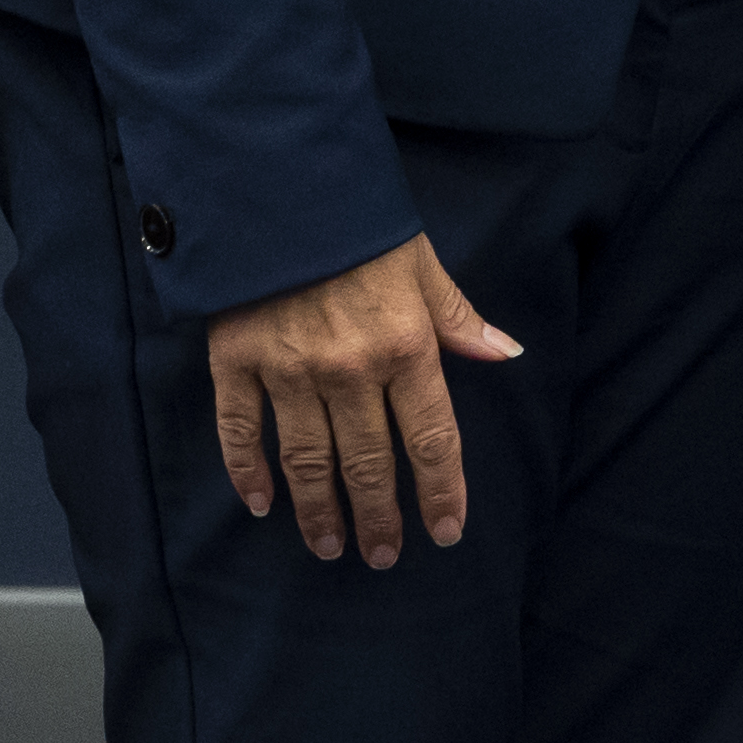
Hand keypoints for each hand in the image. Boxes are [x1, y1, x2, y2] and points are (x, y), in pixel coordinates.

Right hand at [205, 234, 521, 564]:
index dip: (441, 492)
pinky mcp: (235, 363)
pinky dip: (249, 473)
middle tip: (383, 557)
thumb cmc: (361, 225)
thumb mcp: (423, 265)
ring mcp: (287, 370)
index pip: (431, 438)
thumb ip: (459, 318)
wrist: (280, 185)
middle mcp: (349, 369)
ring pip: (307, 460)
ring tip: (330, 547)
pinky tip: (263, 504)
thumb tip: (507, 354)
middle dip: (379, 517)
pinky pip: (241, 432)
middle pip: (367, 462)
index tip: (445, 532)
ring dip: (319, 511)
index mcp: (405, 345)